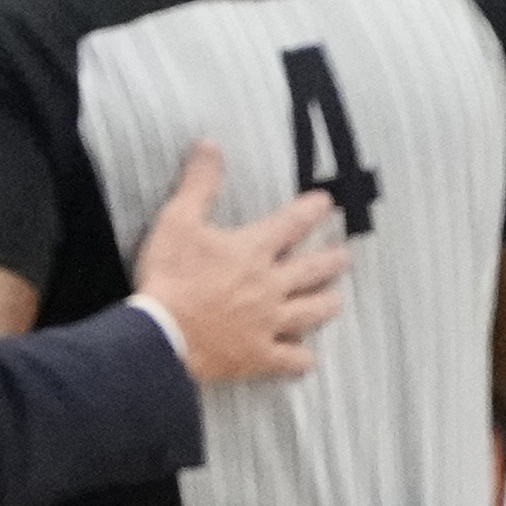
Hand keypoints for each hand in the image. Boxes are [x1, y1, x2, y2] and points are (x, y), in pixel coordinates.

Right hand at [133, 142, 347, 385]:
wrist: (161, 335)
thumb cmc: (169, 276)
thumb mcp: (177, 220)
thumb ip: (198, 184)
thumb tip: (210, 144)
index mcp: (253, 250)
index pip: (292, 224)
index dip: (311, 210)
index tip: (327, 203)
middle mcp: (270, 285)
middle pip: (311, 270)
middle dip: (331, 260)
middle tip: (344, 256)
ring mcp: (267, 323)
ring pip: (310, 313)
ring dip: (325, 305)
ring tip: (335, 301)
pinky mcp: (257, 356)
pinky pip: (289, 361)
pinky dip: (300, 361)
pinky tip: (308, 361)